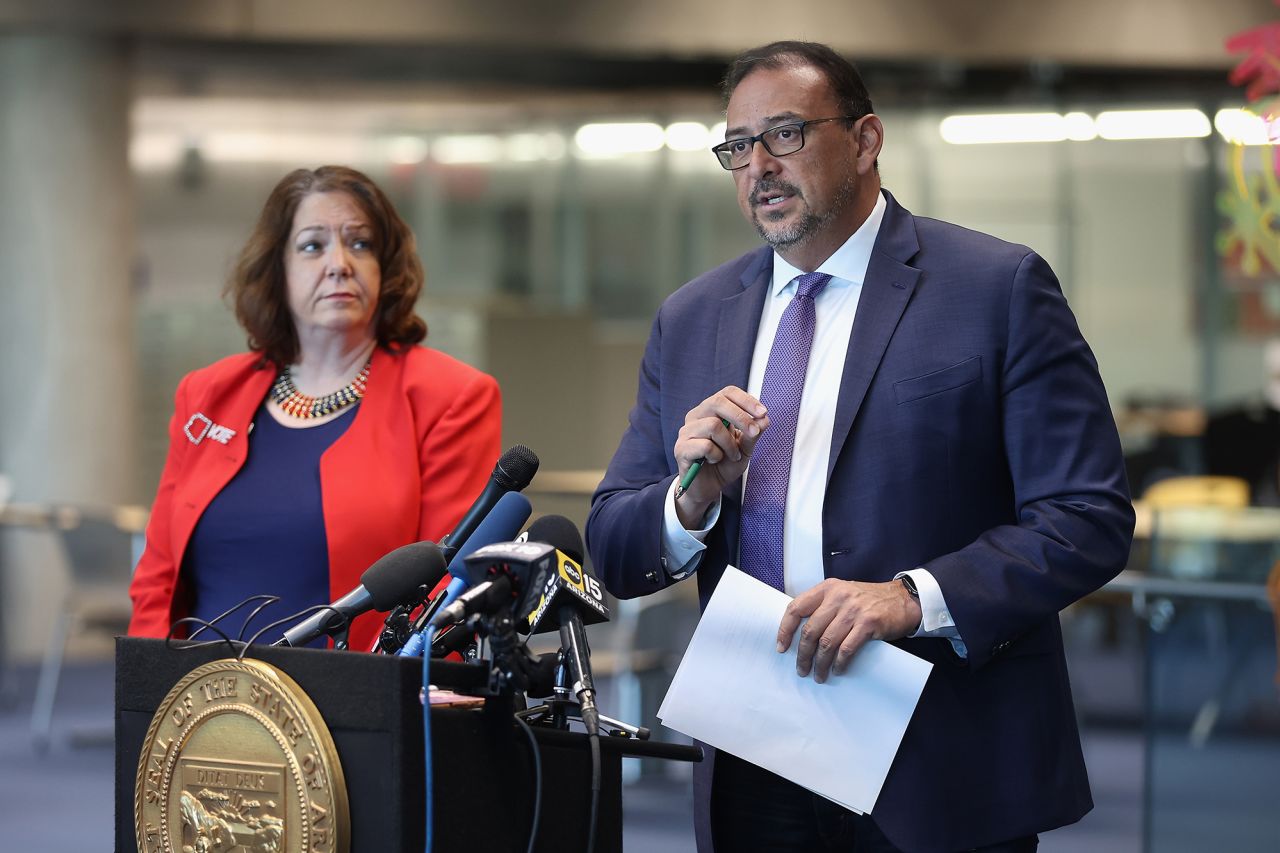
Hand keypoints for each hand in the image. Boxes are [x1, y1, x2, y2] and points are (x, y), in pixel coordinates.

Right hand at [673, 386, 767, 525]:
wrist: (708, 488)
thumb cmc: (724, 464)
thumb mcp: (745, 449)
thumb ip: (753, 434)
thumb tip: (764, 419)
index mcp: (711, 411)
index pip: (727, 393)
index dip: (746, 400)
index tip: (762, 412)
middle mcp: (696, 416)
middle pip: (718, 403)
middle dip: (741, 417)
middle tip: (754, 432)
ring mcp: (686, 432)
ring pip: (713, 425)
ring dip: (729, 444)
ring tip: (731, 455)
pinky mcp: (681, 448)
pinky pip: (704, 445)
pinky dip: (716, 455)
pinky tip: (714, 461)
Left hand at [776, 579, 922, 682]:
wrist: (903, 599)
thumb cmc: (869, 600)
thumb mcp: (842, 594)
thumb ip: (823, 607)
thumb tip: (800, 634)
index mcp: (827, 588)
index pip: (796, 608)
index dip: (785, 630)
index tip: (781, 647)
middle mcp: (838, 597)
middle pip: (810, 630)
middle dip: (803, 654)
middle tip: (801, 669)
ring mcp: (853, 610)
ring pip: (827, 642)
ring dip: (820, 663)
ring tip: (818, 675)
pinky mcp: (869, 624)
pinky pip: (847, 649)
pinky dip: (839, 663)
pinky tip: (837, 670)